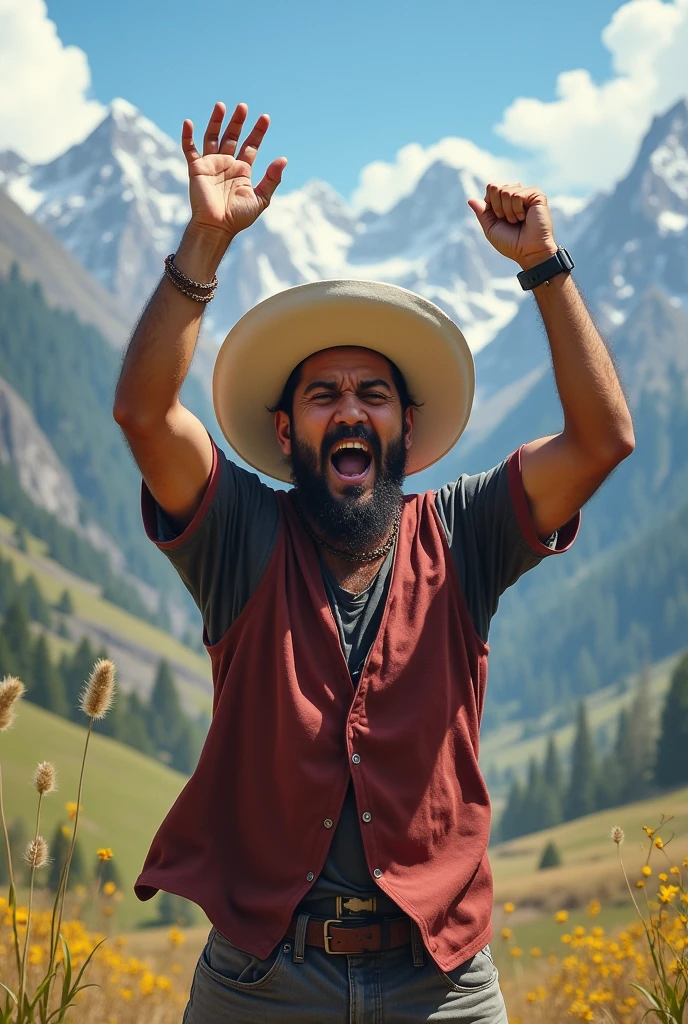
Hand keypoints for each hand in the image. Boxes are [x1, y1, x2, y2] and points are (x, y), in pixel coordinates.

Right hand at [182, 102, 286, 240]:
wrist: (216, 227)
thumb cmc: (238, 217)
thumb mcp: (261, 199)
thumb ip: (272, 179)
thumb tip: (283, 159)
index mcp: (242, 171)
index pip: (251, 146)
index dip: (258, 132)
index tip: (265, 118)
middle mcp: (227, 164)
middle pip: (232, 137)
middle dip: (238, 122)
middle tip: (243, 107)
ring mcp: (211, 165)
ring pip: (213, 137)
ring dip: (216, 121)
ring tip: (221, 106)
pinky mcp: (196, 169)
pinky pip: (189, 149)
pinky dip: (187, 136)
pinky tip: (188, 123)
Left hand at [467, 184, 557, 268]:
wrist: (528, 251)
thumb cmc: (511, 243)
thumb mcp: (490, 228)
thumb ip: (482, 213)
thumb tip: (470, 199)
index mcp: (506, 201)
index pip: (491, 188)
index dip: (490, 203)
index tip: (499, 217)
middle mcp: (517, 194)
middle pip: (496, 187)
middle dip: (498, 207)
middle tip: (509, 220)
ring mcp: (527, 194)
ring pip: (506, 191)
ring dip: (508, 211)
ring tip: (517, 221)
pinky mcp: (537, 195)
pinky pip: (517, 195)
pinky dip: (517, 209)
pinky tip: (524, 218)